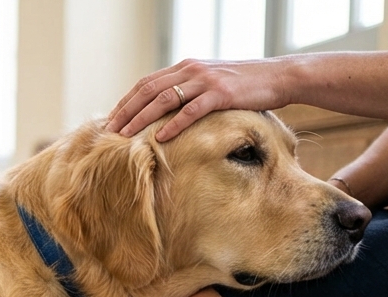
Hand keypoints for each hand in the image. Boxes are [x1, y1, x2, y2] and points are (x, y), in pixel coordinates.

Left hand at [106, 58, 292, 141]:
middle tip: (109, 131)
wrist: (278, 77)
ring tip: (126, 136)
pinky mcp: (220, 94)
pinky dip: (174, 124)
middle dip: (126, 111)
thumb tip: (167, 112)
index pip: (146, 83)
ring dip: (141, 118)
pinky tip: (161, 138)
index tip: (112, 119)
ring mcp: (205, 81)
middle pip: (148, 90)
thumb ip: (189, 91)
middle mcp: (190, 70)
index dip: (126, 101)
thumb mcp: (211, 83)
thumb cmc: (244, 86)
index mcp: (185, 67)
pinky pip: (191, 110)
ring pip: (163, 99)